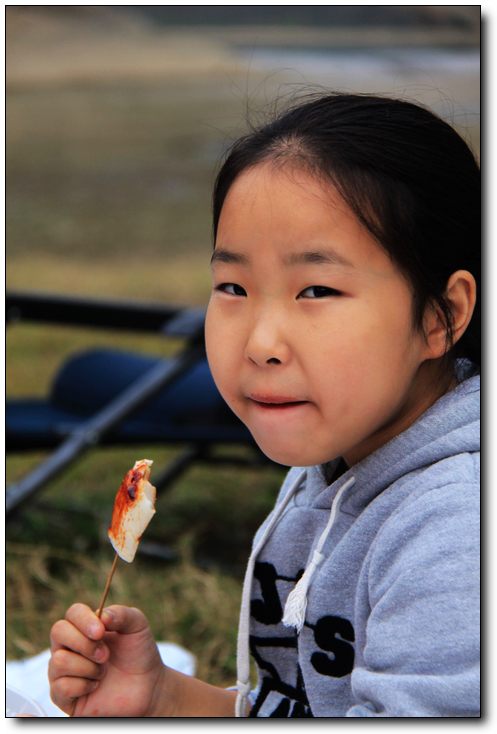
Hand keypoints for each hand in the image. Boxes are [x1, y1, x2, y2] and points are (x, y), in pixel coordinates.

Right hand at [49, 603, 165, 716]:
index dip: (84, 620)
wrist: (146, 687)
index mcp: (85, 626)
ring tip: (103, 672)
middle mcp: (70, 645)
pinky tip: (95, 686)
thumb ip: (122, 614)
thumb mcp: (137, 627)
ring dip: (88, 667)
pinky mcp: (62, 695)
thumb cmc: (138, 654)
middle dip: (85, 644)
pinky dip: (84, 686)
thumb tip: (102, 615)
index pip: (73, 613)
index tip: (101, 632)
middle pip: (58, 631)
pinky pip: (61, 687)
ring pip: (58, 661)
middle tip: (105, 655)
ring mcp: (63, 669)